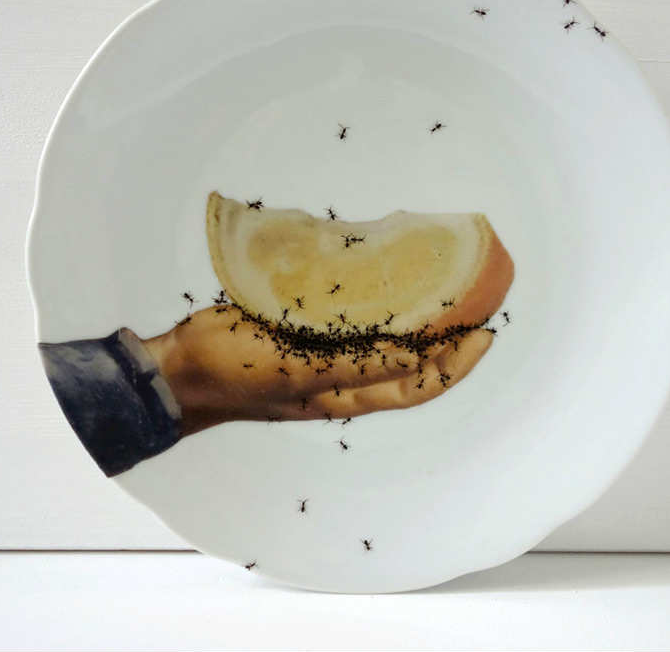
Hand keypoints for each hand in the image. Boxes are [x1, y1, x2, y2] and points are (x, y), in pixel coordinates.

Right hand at [141, 305, 492, 435]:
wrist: (184, 364)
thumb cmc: (237, 373)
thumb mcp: (298, 373)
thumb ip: (354, 366)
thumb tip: (414, 358)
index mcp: (348, 394)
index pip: (418, 384)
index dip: (455, 364)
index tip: (485, 333)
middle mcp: (346, 374)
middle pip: (410, 361)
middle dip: (447, 338)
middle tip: (476, 302)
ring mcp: (327, 350)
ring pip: (386, 336)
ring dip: (417, 316)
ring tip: (445, 286)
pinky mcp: (307, 326)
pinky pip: (354, 315)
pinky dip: (378, 298)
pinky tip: (389, 275)